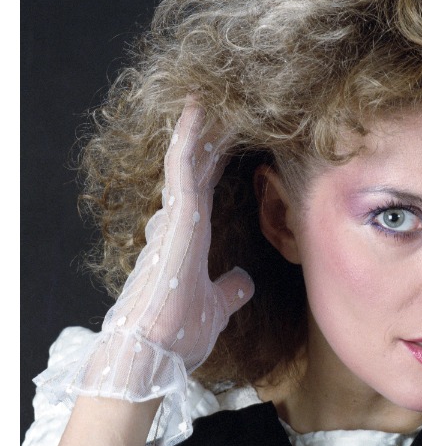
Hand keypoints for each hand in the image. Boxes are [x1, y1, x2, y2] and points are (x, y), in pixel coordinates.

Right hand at [63, 101, 253, 404]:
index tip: (230, 133)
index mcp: (189, 238)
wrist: (154, 353)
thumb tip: (242, 280)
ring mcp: (174, 218)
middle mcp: (178, 222)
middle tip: (223, 99)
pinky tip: (199, 111)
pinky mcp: (175, 219)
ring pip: (188, 160)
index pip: (205, 187)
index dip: (215, 159)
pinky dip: (190, 139)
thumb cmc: (177, 334)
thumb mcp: (215, 306)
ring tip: (212, 91)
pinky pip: (182, 168)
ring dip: (201, 126)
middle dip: (210, 134)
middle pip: (197, 167)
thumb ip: (229, 289)